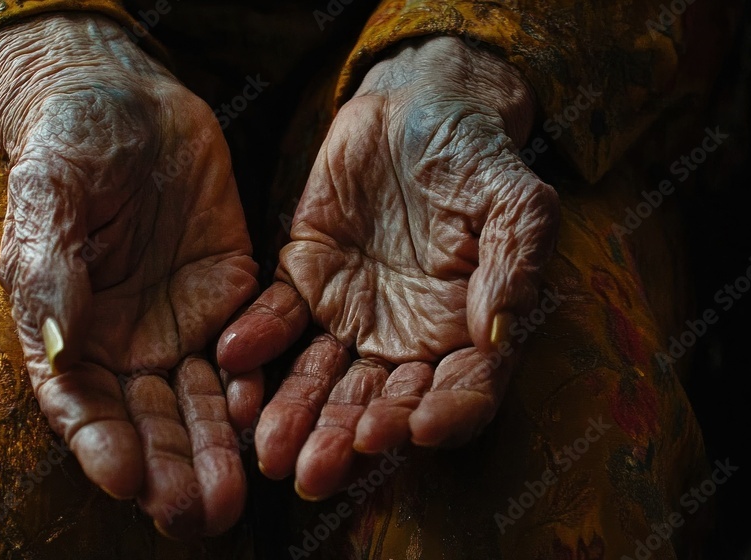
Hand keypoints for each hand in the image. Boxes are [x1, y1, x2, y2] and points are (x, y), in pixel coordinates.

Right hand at [0, 14, 257, 536]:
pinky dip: (254, 382)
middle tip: (196, 515)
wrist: (126, 101)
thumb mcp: (48, 201)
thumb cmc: (67, 148)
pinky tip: (263, 412)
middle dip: (171, 469)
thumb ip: (53, 275)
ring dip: (217, 448)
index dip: (101, 445)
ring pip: (202, 399)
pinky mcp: (232, 294)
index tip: (125, 480)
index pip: (82, 404)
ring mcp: (182, 322)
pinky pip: (248, 350)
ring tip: (233, 497)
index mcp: (70, 331)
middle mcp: (127, 342)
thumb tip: (61, 347)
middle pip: (149, 421)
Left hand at [218, 36, 558, 498]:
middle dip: (348, 439)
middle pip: (379, 403)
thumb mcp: (515, 197)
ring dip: (296, 413)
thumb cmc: (475, 154)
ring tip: (267, 448)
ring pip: (322, 378)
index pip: (461, 390)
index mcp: (466, 330)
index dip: (442, 414)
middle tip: (315, 473)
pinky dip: (257, 339)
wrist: (413, 107)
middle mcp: (405, 339)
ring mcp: (350, 316)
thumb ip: (516, 260)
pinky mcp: (303, 282)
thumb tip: (498, 329)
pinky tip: (233, 357)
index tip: (413, 431)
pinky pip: (276, 319)